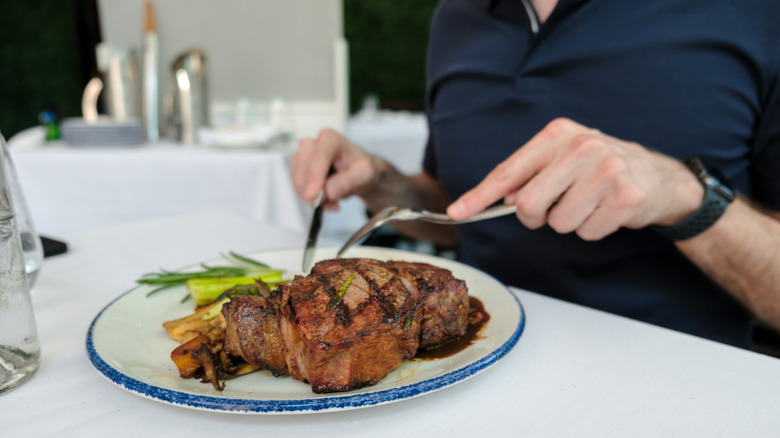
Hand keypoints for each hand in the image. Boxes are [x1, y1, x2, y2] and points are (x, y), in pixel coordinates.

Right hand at [291, 128, 380, 209]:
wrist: (357, 172)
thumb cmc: (361, 168)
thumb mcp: (365, 175)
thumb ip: (349, 182)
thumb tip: (330, 192)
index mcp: (331, 139)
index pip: (318, 157)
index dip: (314, 177)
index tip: (313, 195)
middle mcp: (313, 144)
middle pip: (303, 170)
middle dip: (314, 192)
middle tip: (333, 203)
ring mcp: (302, 155)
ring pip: (298, 181)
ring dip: (313, 197)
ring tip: (333, 200)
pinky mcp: (298, 168)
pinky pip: (298, 187)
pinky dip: (310, 198)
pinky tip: (325, 198)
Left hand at [446, 118, 704, 239]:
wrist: (658, 176)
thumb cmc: (599, 169)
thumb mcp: (563, 158)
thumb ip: (530, 175)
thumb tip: (501, 199)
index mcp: (557, 134)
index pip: (509, 171)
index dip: (480, 195)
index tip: (457, 213)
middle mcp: (581, 147)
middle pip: (528, 204)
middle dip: (537, 216)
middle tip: (557, 206)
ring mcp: (606, 170)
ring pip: (558, 222)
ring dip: (570, 222)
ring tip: (589, 203)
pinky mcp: (626, 196)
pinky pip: (587, 232)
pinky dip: (593, 230)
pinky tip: (607, 211)